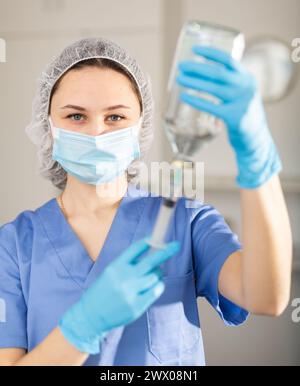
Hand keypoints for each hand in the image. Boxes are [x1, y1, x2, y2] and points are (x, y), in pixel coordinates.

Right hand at [59, 238, 179, 353]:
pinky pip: (156, 291)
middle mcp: (124, 278)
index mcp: (115, 267)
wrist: (90, 316)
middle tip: (176, 245)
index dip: (148, 242)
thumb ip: (128, 265)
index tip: (156, 238)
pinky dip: (158, 286)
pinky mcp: (137, 306)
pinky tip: (154, 285)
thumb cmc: (103, 291)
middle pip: (150, 261)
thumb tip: (151, 254)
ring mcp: (131, 293)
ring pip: (155, 277)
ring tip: (153, 274)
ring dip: (158, 273)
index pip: (135, 249)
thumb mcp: (110, 273)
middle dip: (165, 252)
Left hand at [176, 45, 281, 188]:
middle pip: (218, 72)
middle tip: (181, 66)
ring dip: (194, 82)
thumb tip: (202, 72)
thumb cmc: (243, 114)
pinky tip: (184, 97)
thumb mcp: (242, 94)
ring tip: (179, 79)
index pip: (228, 60)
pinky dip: (196, 100)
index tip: (195, 49)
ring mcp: (242, 102)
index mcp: (248, 78)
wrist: (255, 139)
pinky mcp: (235, 117)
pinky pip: (211, 107)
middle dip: (197, 68)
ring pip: (213, 88)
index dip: (211, 53)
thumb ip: (230, 82)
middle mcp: (246, 87)